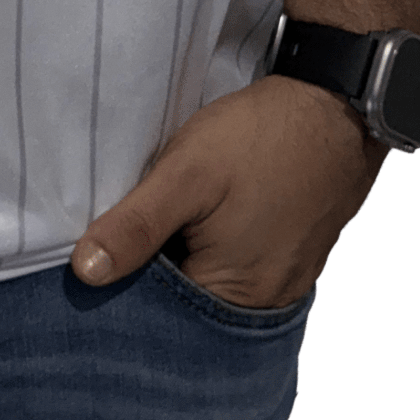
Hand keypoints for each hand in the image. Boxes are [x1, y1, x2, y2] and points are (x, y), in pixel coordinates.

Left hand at [71, 76, 384, 307]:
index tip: (99, 249)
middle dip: (154, 265)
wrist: (334, 106)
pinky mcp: (291, 253)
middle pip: (187, 300)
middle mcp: (264, 301)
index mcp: (235, 295)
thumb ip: (136, 225)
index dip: (124, 281)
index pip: (159, 314)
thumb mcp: (186, 173)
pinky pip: (238, 261)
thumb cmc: (264, 138)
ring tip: (166, 211)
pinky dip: (212, 241)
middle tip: (128, 220)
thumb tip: (86, 272)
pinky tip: (200, 209)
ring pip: (211, 277)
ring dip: (183, 251)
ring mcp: (283, 278)